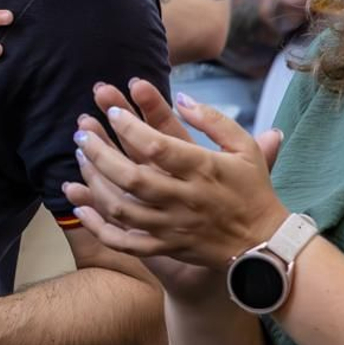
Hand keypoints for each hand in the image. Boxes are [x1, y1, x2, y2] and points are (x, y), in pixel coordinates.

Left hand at [62, 80, 287, 275]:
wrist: (264, 245)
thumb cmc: (252, 190)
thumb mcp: (243, 147)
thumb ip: (213, 120)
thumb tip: (182, 97)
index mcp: (203, 170)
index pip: (158, 146)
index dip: (129, 126)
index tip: (110, 110)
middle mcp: (184, 199)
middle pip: (131, 177)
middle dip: (100, 152)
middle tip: (81, 133)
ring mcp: (172, 227)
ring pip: (122, 209)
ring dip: (94, 182)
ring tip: (78, 159)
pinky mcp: (166, 247)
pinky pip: (125, 242)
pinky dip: (98, 226)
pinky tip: (80, 205)